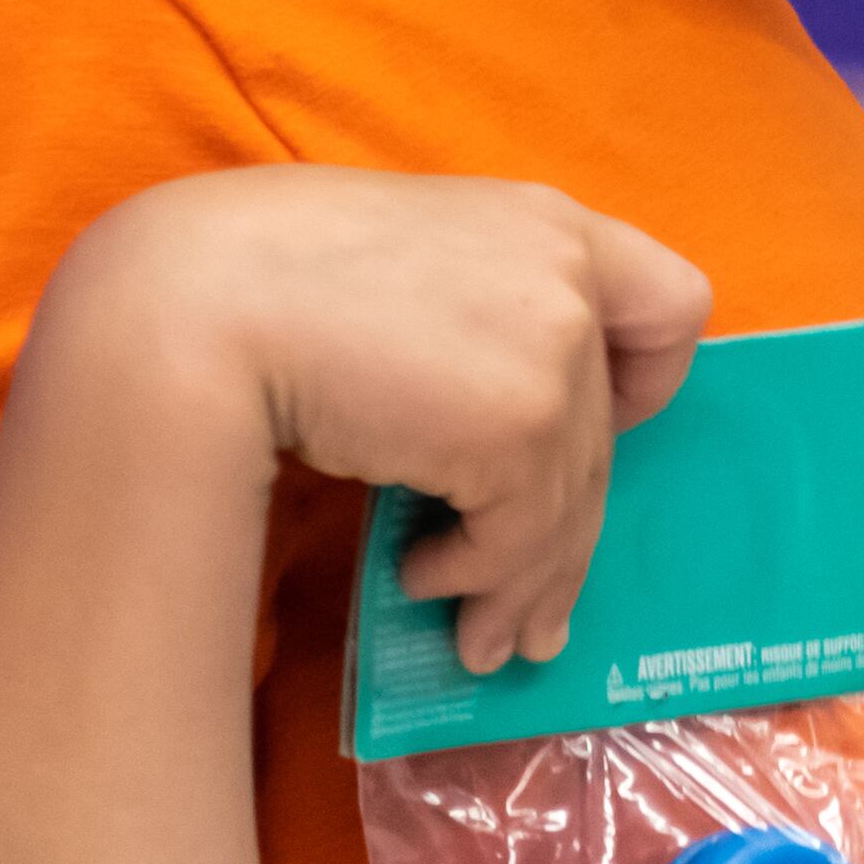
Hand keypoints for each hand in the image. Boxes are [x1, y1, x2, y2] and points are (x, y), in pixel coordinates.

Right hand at [86, 168, 709, 671]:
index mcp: (545, 224)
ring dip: (521, 587)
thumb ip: (475, 323)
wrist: (192, 297)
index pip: (671, 306)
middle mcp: (568, 276)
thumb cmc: (266, 278)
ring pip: (568, 503)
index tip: (593, 427)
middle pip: (601, 440)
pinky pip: (519, 534)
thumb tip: (498, 448)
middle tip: (531, 620)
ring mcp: (552, 347)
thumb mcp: (406, 270)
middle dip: (563, 542)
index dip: (644, 384)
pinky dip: (476, 576)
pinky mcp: (520, 423)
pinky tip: (420, 582)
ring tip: (479, 640)